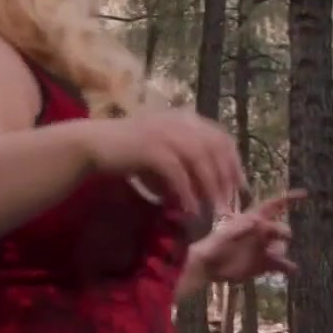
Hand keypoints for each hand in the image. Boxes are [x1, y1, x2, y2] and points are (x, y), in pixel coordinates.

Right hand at [79, 109, 245, 213]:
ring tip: (216, 212)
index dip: (235, 163)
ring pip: (201, 161)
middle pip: (216, 150)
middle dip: (227, 179)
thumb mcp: (160, 155)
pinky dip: (187, 193)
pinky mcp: (151, 148)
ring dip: (211, 188)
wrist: (91, 145)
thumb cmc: (126, 153)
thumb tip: (203, 194)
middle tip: (231, 205)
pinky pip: (178, 173)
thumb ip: (184, 168)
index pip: (222, 138)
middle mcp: (179, 122)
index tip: (242, 188)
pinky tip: (190, 211)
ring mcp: (165, 133)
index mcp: (185, 120)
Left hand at [191, 190, 305, 282]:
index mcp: (253, 220)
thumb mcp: (225, 234)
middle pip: (280, 228)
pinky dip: (288, 267)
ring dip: (281, 251)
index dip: (288, 198)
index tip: (304, 194)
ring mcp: (264, 249)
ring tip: (272, 257)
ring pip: (282, 247)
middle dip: (282, 231)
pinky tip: (292, 269)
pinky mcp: (264, 265)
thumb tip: (257, 221)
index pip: (273, 205)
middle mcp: (261, 234)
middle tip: (281, 236)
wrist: (208, 267)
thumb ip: (241, 228)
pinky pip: (281, 265)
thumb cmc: (214, 246)